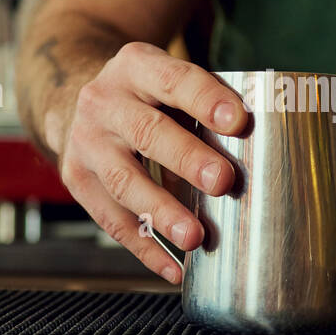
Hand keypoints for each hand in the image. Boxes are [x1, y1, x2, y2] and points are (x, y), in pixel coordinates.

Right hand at [52, 42, 246, 282]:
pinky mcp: (77, 180)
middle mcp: (104, 102)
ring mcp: (86, 143)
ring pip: (123, 181)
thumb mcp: (167, 76)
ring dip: (161, 212)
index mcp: (135, 66)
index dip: (206, 99)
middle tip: (223, 181)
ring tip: (195, 236)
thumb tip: (262, 141)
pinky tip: (174, 268)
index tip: (239, 121)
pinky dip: (144, 248)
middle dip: (186, 159)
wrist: (73, 98)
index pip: (174, 79)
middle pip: (146, 132)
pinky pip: (111, 220)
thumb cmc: (144, 94)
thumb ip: (206, 101)